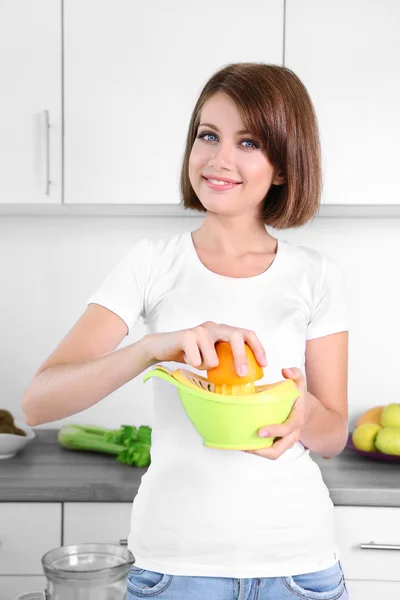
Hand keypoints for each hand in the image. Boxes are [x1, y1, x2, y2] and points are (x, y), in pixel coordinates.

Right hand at [145, 321, 266, 376]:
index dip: (258, 348)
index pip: (247, 333)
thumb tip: (244, 377)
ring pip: (213, 358)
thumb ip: (226, 359)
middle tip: (242, 374)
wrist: (162, 347)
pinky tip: (186, 358)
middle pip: (236, 336)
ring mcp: (200, 330)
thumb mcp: (212, 355)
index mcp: (223, 330)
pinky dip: (193, 365)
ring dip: (205, 367)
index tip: (264, 364)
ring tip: (197, 362)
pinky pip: (197, 360)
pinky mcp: (186, 336)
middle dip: (241, 357)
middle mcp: (214, 326)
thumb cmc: (189, 353)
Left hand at [244, 367, 307, 459]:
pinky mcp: (278, 443)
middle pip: (279, 450)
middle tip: (246, 445)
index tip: (260, 431)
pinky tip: (243, 443)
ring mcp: (285, 441)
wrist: (307, 412)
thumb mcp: (300, 384)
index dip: (275, 431)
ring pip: (273, 454)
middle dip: (262, 451)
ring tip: (241, 445)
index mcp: (297, 420)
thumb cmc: (299, 397)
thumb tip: (285, 371)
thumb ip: (295, 374)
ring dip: (256, 452)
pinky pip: (268, 451)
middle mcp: (292, 434)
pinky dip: (256, 450)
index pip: (288, 428)